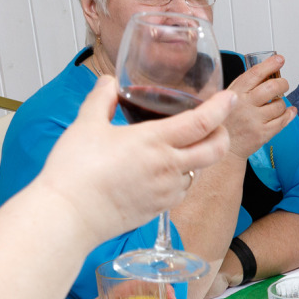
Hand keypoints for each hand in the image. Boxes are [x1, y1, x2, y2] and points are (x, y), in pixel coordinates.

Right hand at [35, 76, 234, 243]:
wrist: (68, 216)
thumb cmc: (74, 172)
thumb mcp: (86, 125)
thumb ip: (101, 99)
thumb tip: (108, 82)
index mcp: (154, 141)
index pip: (203, 122)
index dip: (221, 108)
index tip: (229, 99)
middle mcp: (168, 166)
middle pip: (215, 149)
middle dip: (223, 134)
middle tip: (216, 125)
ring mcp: (166, 190)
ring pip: (198, 171)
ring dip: (199, 157)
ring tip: (183, 148)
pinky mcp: (159, 209)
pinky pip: (181, 190)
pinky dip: (181, 178)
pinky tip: (164, 173)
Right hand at [224, 55, 294, 157]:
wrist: (223, 149)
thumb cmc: (225, 123)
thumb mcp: (225, 99)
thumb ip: (242, 87)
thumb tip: (265, 71)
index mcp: (234, 93)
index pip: (255, 74)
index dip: (270, 64)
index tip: (280, 60)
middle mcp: (245, 105)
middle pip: (272, 87)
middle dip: (282, 83)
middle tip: (283, 84)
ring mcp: (254, 120)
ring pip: (280, 104)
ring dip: (282, 103)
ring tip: (275, 105)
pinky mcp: (263, 134)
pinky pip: (283, 120)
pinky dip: (289, 114)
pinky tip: (289, 111)